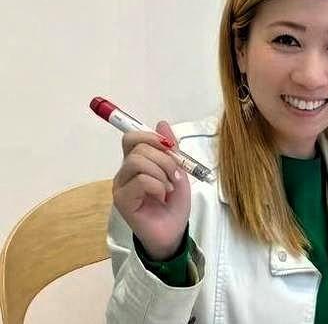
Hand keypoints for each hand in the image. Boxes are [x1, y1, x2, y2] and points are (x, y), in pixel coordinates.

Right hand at [113, 121, 190, 260]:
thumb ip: (171, 149)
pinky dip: (158, 185)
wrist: (174, 231)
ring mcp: (121, 186)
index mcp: (136, 162)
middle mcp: (125, 172)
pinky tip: (161, 196)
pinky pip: (140, 180)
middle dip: (164, 158)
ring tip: (169, 187)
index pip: (132, 138)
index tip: (170, 147)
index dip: (152, 137)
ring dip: (161, 172)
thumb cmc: (174, 204)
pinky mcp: (122, 200)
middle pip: (138, 147)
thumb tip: (162, 123)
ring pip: (137, 161)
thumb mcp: (178, 171)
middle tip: (175, 175)